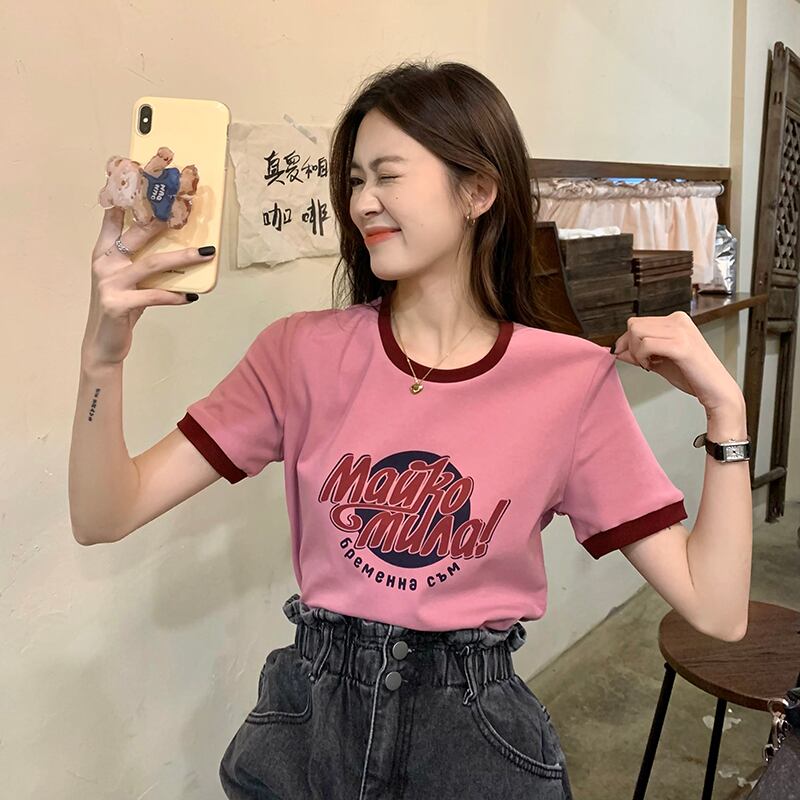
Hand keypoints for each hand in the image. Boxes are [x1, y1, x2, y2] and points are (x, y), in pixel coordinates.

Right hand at [82, 205, 213, 367]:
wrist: (103, 344)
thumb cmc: (121, 309)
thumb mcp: (129, 280)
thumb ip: (142, 262)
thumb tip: (177, 247)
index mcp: (104, 252)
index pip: (113, 217)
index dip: (128, 198)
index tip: (145, 178)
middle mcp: (104, 263)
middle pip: (137, 234)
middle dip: (162, 219)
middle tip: (185, 207)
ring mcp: (109, 283)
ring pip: (152, 264)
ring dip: (183, 258)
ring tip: (206, 252)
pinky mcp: (117, 304)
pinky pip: (153, 296)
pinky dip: (174, 296)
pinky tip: (191, 296)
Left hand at [611, 311, 743, 412]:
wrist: (716, 390)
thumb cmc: (692, 375)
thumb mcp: (659, 361)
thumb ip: (639, 353)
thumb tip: (618, 350)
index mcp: (676, 320)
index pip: (637, 322)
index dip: (628, 341)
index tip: (631, 356)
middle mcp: (678, 321)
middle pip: (634, 325)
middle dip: (630, 346)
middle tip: (641, 362)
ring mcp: (681, 332)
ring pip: (637, 332)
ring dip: (636, 352)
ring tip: (649, 364)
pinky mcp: (680, 346)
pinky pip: (646, 345)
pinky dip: (642, 357)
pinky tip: (652, 366)